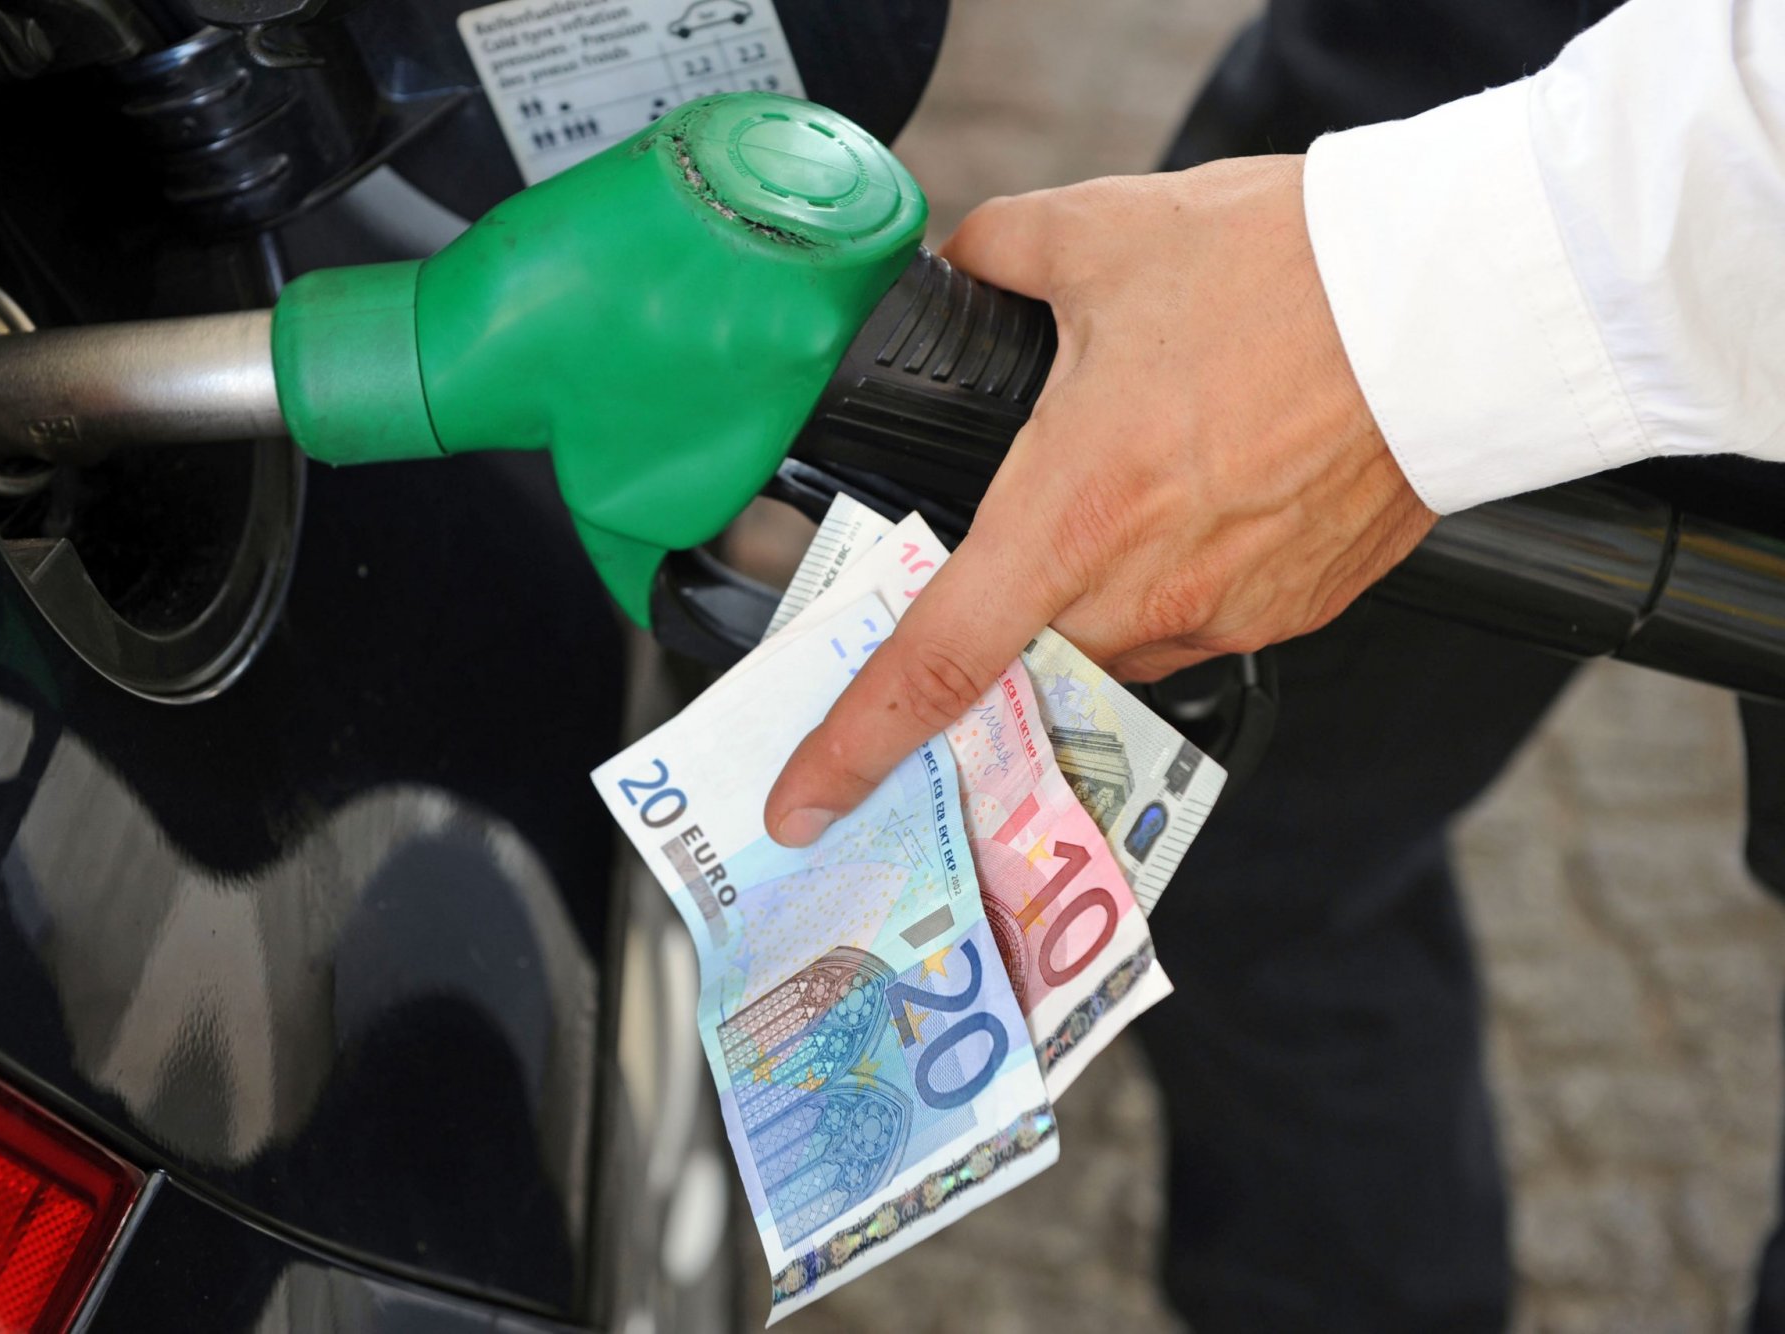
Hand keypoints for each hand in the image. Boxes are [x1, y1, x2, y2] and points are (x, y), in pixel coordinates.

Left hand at [764, 155, 1434, 846]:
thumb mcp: (1104, 232)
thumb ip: (998, 256)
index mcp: (1072, 514)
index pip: (935, 664)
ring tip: (1109, 494)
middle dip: (984, 639)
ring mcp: (1228, 611)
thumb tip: (962, 266)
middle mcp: (1145, 590)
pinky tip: (1187, 492)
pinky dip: (1165, 575)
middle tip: (972, 573)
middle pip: (1019, 662)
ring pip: (1107, 644)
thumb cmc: (1291, 270)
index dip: (853, 746)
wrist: (1463, 297)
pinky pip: (1192, 621)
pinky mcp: (1295, 609)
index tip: (802, 803)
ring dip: (1080, 593)